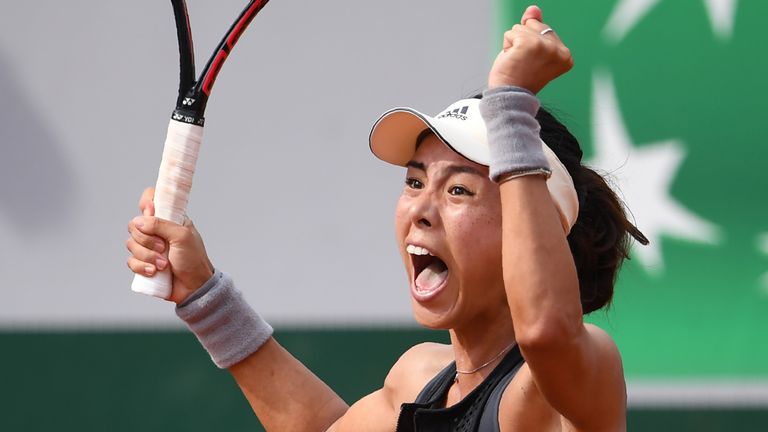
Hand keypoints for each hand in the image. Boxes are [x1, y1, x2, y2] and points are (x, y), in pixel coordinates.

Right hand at [126, 187, 213, 303]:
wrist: (194, 286)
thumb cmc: (194, 259)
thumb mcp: (182, 236)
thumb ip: (161, 224)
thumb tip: (138, 221)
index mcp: (169, 219)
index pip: (151, 200)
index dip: (146, 203)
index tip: (150, 212)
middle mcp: (157, 231)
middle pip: (135, 225)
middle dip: (147, 240)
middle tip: (164, 248)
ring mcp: (149, 247)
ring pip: (131, 244)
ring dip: (147, 256)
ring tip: (164, 264)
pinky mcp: (144, 263)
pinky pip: (131, 261)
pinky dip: (142, 267)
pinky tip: (155, 272)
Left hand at [488, 5, 572, 92]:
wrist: (510, 96)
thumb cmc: (520, 78)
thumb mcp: (532, 52)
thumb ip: (536, 28)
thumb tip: (533, 9)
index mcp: (566, 55)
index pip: (544, 30)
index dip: (532, 45)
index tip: (532, 65)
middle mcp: (559, 50)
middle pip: (534, 25)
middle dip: (523, 41)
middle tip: (523, 63)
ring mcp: (544, 46)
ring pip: (521, 28)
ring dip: (514, 44)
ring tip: (517, 63)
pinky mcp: (528, 44)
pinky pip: (510, 33)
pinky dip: (506, 46)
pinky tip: (511, 60)